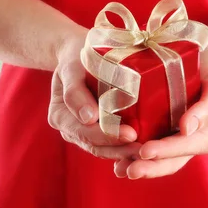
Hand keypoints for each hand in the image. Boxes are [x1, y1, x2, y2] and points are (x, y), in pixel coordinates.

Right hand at [48, 32, 141, 159]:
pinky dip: (125, 148)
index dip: (107, 135)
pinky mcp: (97, 131)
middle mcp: (70, 129)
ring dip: (125, 152)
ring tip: (148, 150)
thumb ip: (75, 91)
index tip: (130, 134)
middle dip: (120, 148)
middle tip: (144, 147)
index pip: (84, 131)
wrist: (77, 54)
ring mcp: (83, 133)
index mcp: (60, 116)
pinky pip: (110, 144)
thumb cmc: (76, 57)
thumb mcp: (72, 67)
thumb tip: (89, 118)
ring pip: (103, 149)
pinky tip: (144, 148)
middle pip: (95, 145)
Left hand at [113, 43, 207, 177]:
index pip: (185, 147)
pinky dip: (133, 154)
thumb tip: (187, 129)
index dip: (165, 152)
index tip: (145, 152)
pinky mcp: (162, 130)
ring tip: (118, 169)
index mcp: (207, 134)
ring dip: (139, 166)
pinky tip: (116, 158)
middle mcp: (191, 141)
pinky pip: (148, 145)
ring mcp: (175, 138)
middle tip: (128, 170)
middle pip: (170, 161)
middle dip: (149, 168)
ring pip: (158, 159)